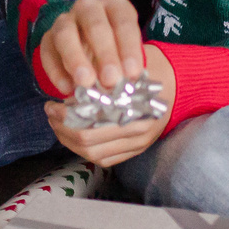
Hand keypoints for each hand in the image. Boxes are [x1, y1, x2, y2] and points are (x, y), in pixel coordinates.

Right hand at [37, 0, 145, 94]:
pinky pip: (48, 51)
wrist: (97, 62)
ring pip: (65, 34)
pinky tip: (67, 88)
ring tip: (86, 82)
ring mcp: (65, 20)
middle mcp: (89, 8)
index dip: (129, 46)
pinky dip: (56, 71)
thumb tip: (132, 82)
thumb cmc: (119, 57)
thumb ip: (131, 69)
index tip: (132, 72)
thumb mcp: (130, 58)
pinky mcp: (48, 38)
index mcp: (115, 6)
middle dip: (104, 53)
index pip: (123, 21)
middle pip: (95, 24)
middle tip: (111, 79)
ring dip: (75, 58)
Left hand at [45, 44, 175, 167]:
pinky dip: (84, 150)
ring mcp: (137, 145)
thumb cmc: (147, 69)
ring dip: (70, 141)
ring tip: (58, 123)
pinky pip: (104, 159)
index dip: (66, 118)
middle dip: (63, 129)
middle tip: (51, 113)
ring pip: (93, 155)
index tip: (53, 104)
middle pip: (88, 143)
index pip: (90, 126)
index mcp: (135, 111)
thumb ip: (102, 82)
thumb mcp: (124, 69)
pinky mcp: (135, 151)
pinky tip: (73, 135)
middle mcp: (138, 133)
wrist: (177, 82)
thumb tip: (70, 94)